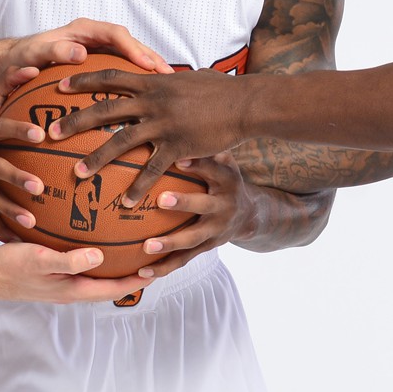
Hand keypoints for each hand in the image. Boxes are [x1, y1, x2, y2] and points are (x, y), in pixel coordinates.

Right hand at [0, 65, 49, 233]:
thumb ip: (9, 78)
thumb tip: (35, 67)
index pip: (0, 128)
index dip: (18, 129)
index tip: (41, 134)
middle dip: (15, 177)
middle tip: (40, 186)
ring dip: (10, 210)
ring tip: (33, 222)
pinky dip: (2, 230)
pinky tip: (22, 243)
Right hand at [0, 239, 151, 304]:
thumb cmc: (10, 267)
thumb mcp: (40, 260)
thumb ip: (69, 260)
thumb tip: (99, 257)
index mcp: (72, 290)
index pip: (113, 289)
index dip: (136, 281)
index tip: (158, 269)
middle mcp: (71, 289)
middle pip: (110, 285)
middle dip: (131, 275)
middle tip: (152, 259)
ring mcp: (62, 282)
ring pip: (97, 277)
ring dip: (115, 268)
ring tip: (132, 252)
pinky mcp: (54, 273)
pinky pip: (83, 268)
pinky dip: (96, 259)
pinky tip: (96, 242)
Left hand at [7, 18, 170, 74]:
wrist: (15, 60)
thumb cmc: (24, 56)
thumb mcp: (35, 52)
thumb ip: (55, 50)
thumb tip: (79, 55)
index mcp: (84, 30)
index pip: (115, 34)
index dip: (133, 49)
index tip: (144, 64)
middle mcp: (96, 39)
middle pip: (131, 45)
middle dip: (150, 59)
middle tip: (168, 76)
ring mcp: (100, 51)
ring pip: (132, 59)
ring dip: (149, 71)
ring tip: (167, 87)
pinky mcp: (101, 65)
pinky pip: (125, 72)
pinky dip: (139, 83)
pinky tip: (149, 99)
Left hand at [50, 67, 250, 203]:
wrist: (245, 103)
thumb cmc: (219, 90)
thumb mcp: (187, 79)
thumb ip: (165, 81)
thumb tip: (156, 74)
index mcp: (152, 82)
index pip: (110, 77)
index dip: (84, 81)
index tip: (61, 87)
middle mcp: (152, 101)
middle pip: (104, 110)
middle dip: (75, 121)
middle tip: (51, 133)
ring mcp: (163, 124)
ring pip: (121, 141)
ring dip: (97, 158)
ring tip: (78, 174)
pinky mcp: (178, 147)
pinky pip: (152, 169)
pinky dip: (139, 187)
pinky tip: (127, 204)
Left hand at [129, 153, 252, 278]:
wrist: (251, 214)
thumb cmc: (224, 178)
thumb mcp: (224, 159)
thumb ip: (205, 145)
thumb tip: (180, 119)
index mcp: (226, 179)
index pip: (213, 168)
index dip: (198, 163)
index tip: (178, 157)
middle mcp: (223, 206)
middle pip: (204, 205)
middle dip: (184, 203)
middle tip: (161, 199)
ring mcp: (215, 230)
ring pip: (192, 239)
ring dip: (170, 244)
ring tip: (147, 246)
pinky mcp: (206, 248)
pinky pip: (184, 260)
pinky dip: (163, 267)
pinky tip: (141, 273)